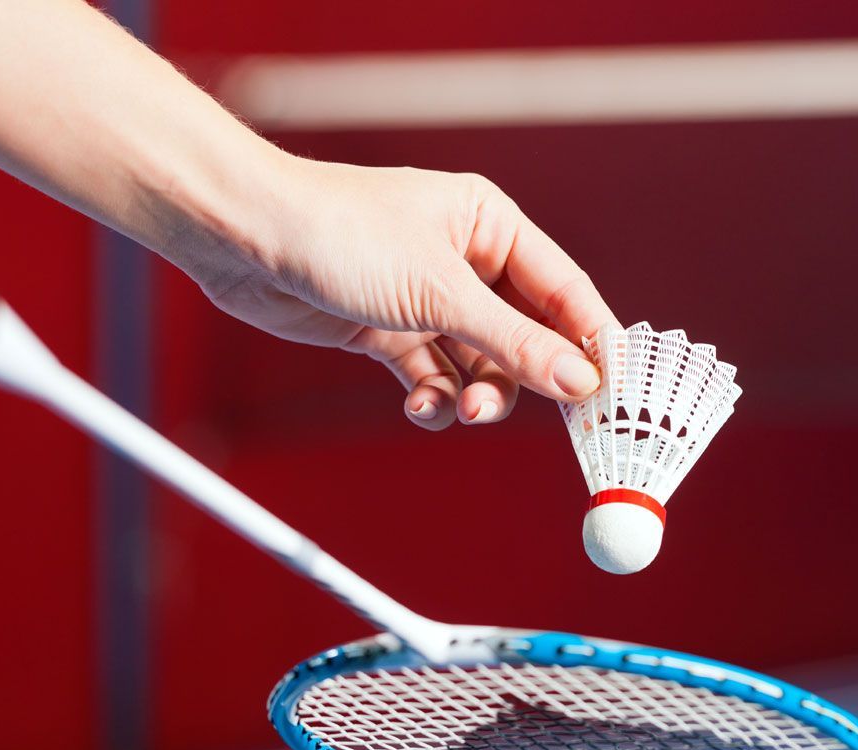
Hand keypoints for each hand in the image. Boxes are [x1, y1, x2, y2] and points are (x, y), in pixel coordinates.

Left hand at [193, 158, 618, 429]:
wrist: (244, 237)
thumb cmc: (341, 233)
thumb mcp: (440, 293)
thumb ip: (515, 343)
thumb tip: (581, 382)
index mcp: (491, 225)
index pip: (565, 291)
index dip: (592, 342)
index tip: (613, 394)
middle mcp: (466, 261)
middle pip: (525, 336)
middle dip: (523, 379)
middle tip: (529, 416)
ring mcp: (428, 299)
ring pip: (479, 366)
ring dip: (475, 395)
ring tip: (460, 411)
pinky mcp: (391, 331)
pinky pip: (434, 377)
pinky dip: (432, 399)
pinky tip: (419, 406)